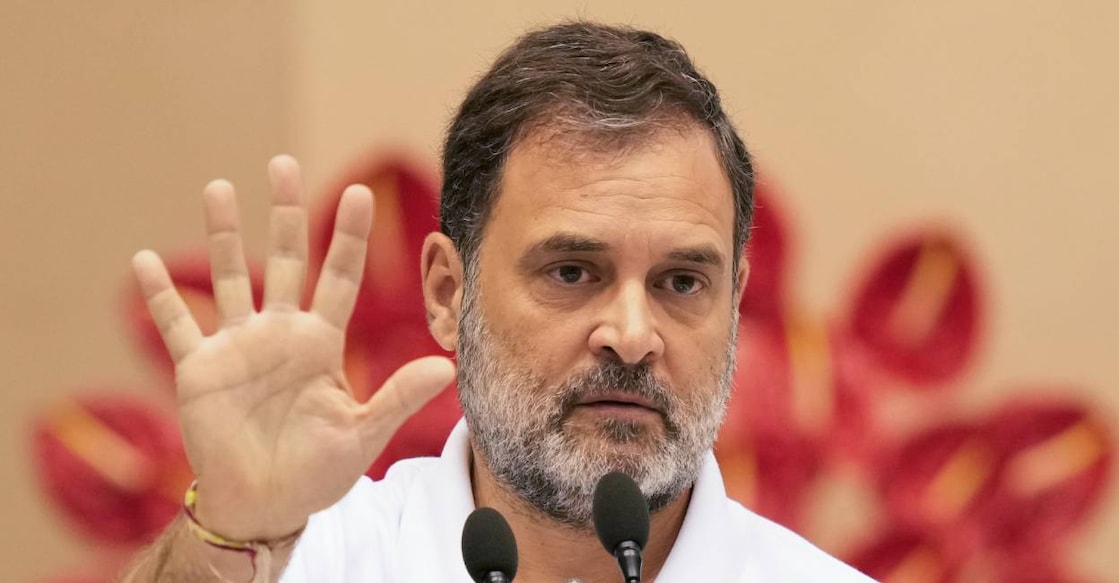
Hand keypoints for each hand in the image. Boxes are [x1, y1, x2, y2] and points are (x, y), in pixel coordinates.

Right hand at [132, 155, 453, 540]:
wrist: (266, 505)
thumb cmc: (318, 471)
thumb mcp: (362, 433)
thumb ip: (398, 397)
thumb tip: (448, 367)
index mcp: (321, 343)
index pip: (339, 278)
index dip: (348, 237)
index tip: (360, 191)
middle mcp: (280, 333)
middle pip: (284, 260)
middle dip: (286, 213)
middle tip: (284, 163)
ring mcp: (238, 347)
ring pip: (230, 278)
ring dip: (222, 236)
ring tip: (218, 187)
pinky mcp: (200, 370)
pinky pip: (178, 325)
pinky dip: (161, 296)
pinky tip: (145, 260)